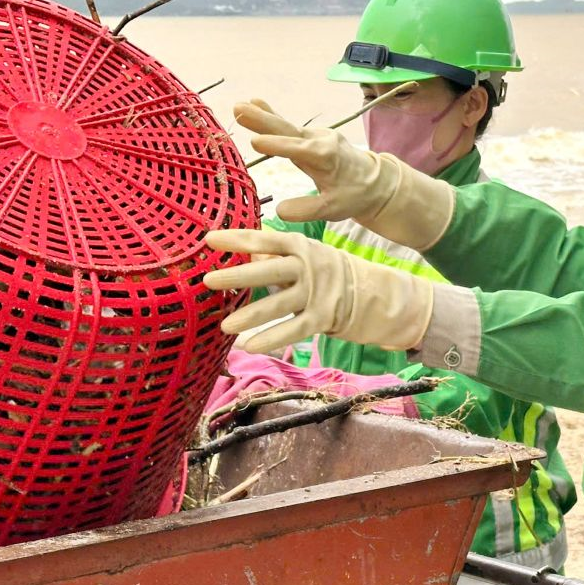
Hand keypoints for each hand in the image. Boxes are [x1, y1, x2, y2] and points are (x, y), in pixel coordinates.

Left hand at [203, 228, 434, 354]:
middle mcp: (308, 265)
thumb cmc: (327, 272)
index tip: (208, 239)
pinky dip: (271, 338)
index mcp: (299, 244)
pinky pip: (293, 329)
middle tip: (209, 280)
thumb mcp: (304, 255)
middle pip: (269, 269)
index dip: (236, 239)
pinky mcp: (323, 317)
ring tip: (224, 326)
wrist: (375, 291)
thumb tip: (244, 253)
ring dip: (250, 316)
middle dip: (238, 275)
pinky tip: (249, 345)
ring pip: (279, 304)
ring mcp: (316, 292)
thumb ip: (274, 256)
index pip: (263, 239)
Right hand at [234, 100, 454, 249]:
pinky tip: (256, 102)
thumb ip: (307, 210)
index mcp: (325, 158)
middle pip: (287, 130)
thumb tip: (280, 211)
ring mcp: (315, 135)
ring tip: (239, 105)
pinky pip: (288, 126)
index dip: (278, 146)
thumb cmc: (353, 195)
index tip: (255, 142)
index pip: (298, 151)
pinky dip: (272, 116)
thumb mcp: (334, 209)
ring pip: (286, 126)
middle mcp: (319, 141)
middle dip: (263, 120)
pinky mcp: (311, 136)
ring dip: (262, 116)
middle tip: (238, 109)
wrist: (374, 180)